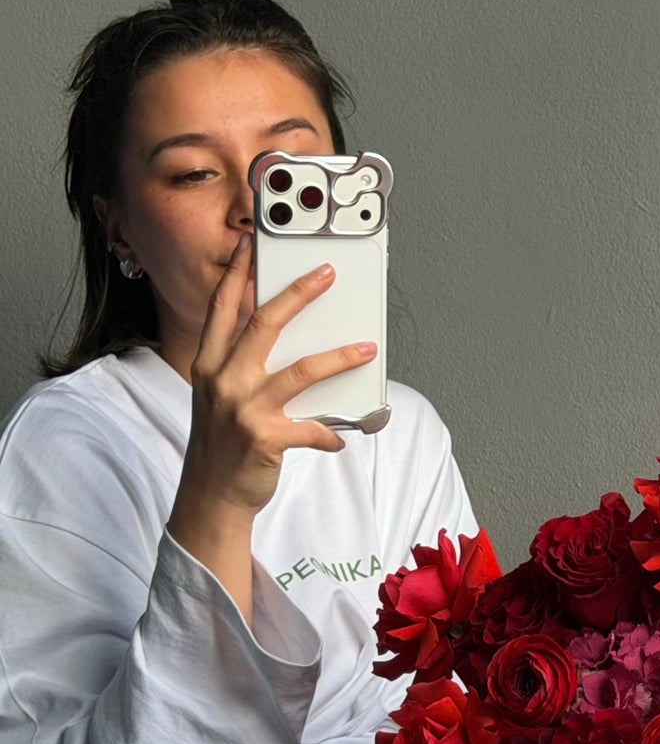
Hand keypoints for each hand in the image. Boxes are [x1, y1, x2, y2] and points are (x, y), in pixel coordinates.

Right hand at [173, 232, 377, 524]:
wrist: (211, 496)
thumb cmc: (222, 444)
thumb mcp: (219, 397)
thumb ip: (241, 367)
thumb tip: (288, 342)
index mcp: (208, 365)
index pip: (223, 309)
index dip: (237, 275)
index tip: (252, 247)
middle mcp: (222, 381)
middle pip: (263, 324)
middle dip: (297, 294)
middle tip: (326, 274)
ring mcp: (243, 409)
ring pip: (300, 370)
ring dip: (338, 357)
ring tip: (366, 347)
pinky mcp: (266, 438)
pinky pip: (313, 428)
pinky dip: (332, 432)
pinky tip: (343, 436)